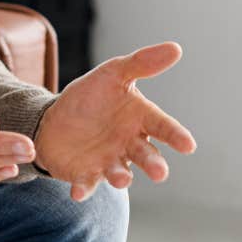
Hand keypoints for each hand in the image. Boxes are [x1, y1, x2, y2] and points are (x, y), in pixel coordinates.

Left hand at [35, 42, 195, 200]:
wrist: (54, 120)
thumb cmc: (90, 97)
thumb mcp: (111, 74)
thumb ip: (141, 64)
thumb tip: (175, 48)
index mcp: (140, 119)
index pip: (162, 126)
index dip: (175, 136)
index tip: (188, 145)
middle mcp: (129, 144)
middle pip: (146, 155)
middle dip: (154, 164)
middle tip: (159, 172)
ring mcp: (109, 161)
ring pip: (120, 173)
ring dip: (121, 177)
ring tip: (121, 180)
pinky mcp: (86, 174)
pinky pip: (87, 184)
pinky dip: (84, 189)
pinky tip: (78, 193)